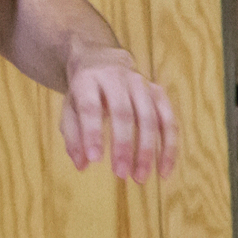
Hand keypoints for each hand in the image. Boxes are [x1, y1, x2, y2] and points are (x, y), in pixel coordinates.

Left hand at [60, 46, 176, 182]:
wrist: (102, 60)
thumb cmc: (83, 92)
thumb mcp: (69, 108)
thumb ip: (73, 136)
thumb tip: (82, 165)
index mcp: (88, 79)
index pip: (90, 106)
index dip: (92, 132)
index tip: (94, 160)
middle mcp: (116, 77)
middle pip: (123, 112)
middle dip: (123, 145)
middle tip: (121, 173)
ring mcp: (141, 83)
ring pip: (150, 117)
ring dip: (148, 150)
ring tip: (140, 177)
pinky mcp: (158, 91)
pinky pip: (168, 121)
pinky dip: (168, 147)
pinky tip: (164, 171)